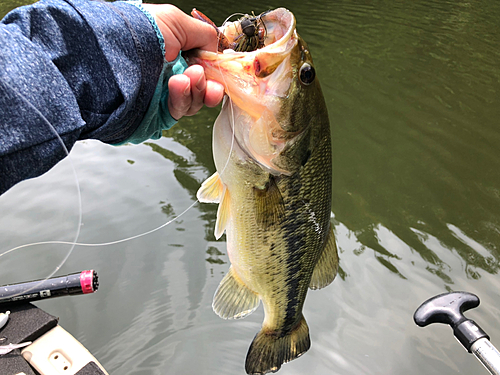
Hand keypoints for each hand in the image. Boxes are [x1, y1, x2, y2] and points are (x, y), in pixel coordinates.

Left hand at [142, 4, 223, 118]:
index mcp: (175, 51)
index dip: (216, 71)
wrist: (110, 56)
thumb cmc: (138, 32)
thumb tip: (216, 50)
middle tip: (199, 74)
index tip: (221, 70)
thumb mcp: (176, 21)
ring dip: (197, 90)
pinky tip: (178, 85)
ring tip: (186, 78)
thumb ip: (204, 35)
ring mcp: (164, 94)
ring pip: (195, 101)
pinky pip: (180, 110)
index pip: (204, 67)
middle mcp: (170, 73)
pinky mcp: (158, 112)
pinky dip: (183, 98)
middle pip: (203, 87)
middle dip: (208, 83)